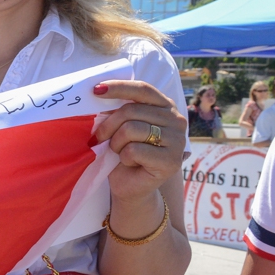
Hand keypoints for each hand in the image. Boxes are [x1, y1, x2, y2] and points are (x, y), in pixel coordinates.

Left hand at [91, 80, 185, 207]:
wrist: (131, 187)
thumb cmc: (124, 153)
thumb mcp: (121, 126)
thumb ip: (119, 110)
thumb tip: (98, 93)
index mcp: (165, 106)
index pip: (142, 90)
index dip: (119, 87)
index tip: (96, 90)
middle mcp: (176, 120)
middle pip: (131, 111)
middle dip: (108, 125)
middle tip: (98, 138)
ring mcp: (177, 140)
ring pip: (131, 130)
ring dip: (116, 143)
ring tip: (119, 152)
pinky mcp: (171, 161)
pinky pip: (134, 150)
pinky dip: (124, 157)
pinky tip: (130, 163)